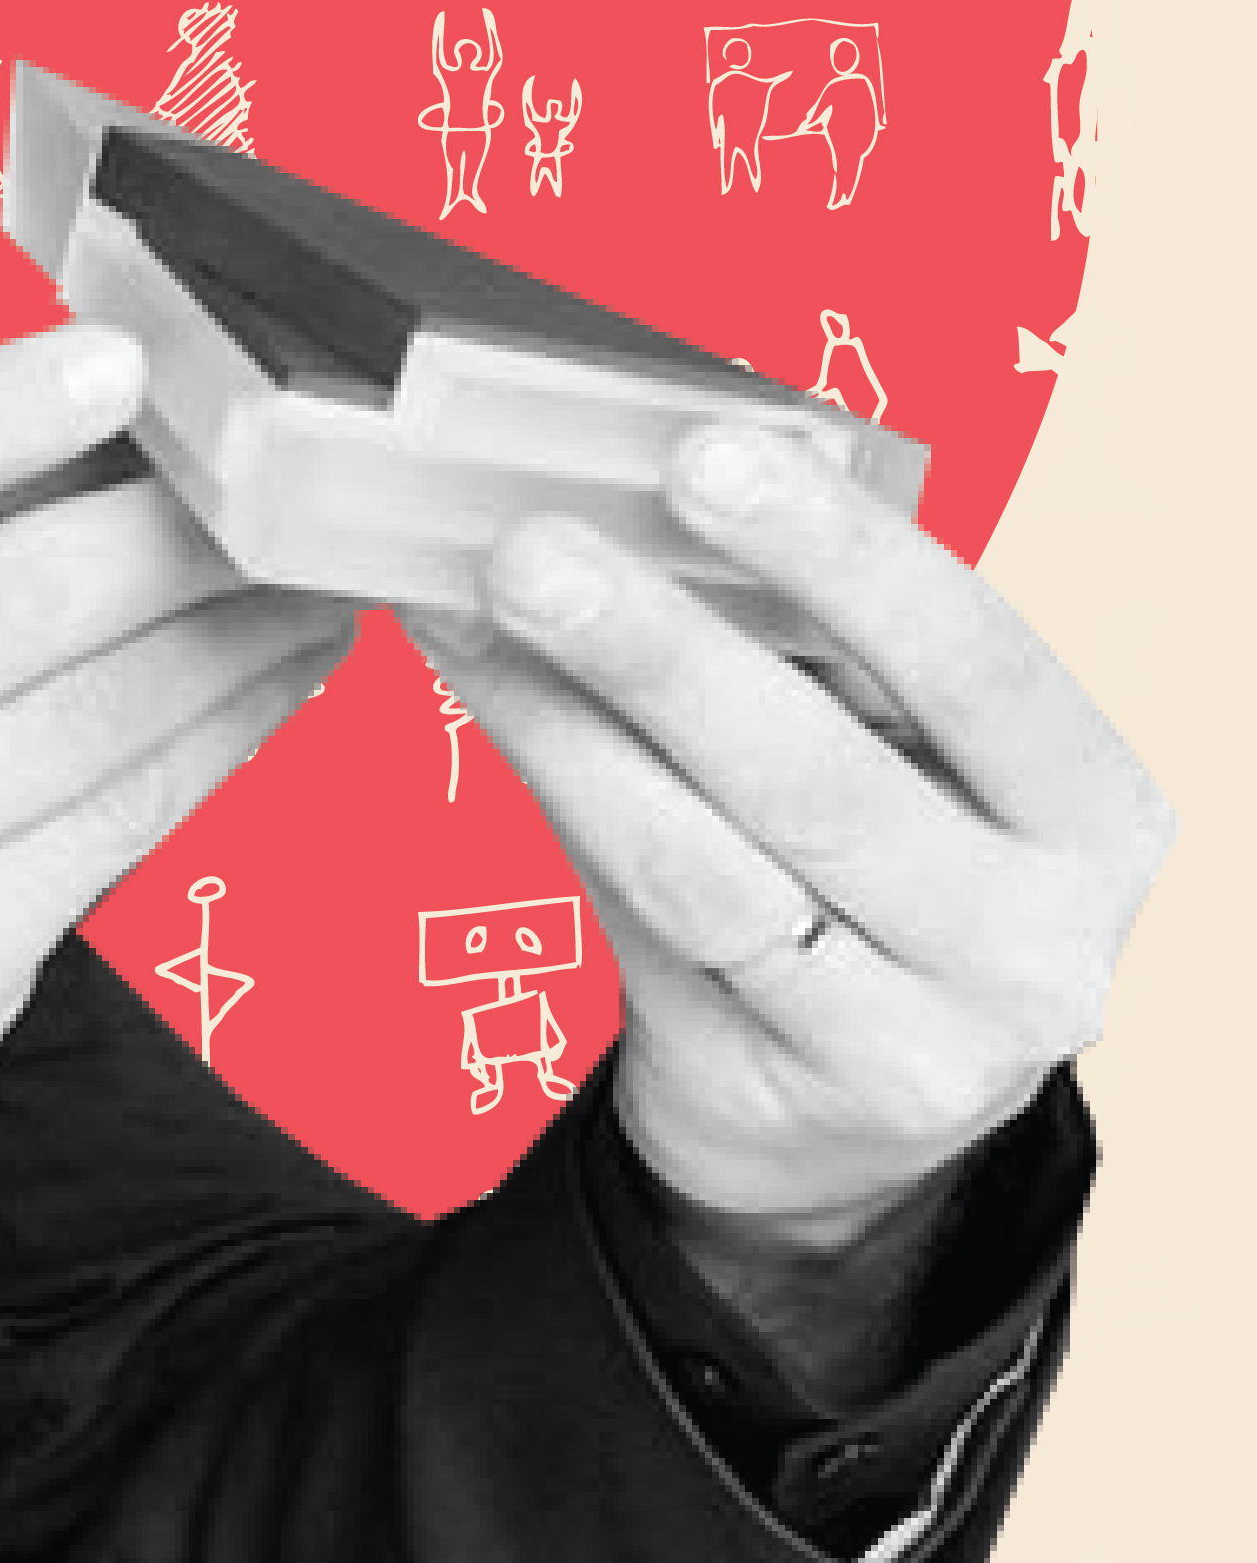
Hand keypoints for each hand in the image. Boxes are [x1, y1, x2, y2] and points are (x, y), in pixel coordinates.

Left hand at [406, 426, 1170, 1239]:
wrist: (830, 1107)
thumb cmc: (851, 878)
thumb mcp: (883, 757)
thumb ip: (799, 650)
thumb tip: (619, 494)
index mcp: (1091, 805)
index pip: (978, 660)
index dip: (842, 554)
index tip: (704, 455)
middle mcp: (1040, 935)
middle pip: (824, 774)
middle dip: (660, 649)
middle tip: (530, 547)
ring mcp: (934, 1039)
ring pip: (713, 863)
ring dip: (571, 722)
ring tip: (471, 610)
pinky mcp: (803, 1089)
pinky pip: (652, 925)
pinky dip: (555, 791)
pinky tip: (486, 695)